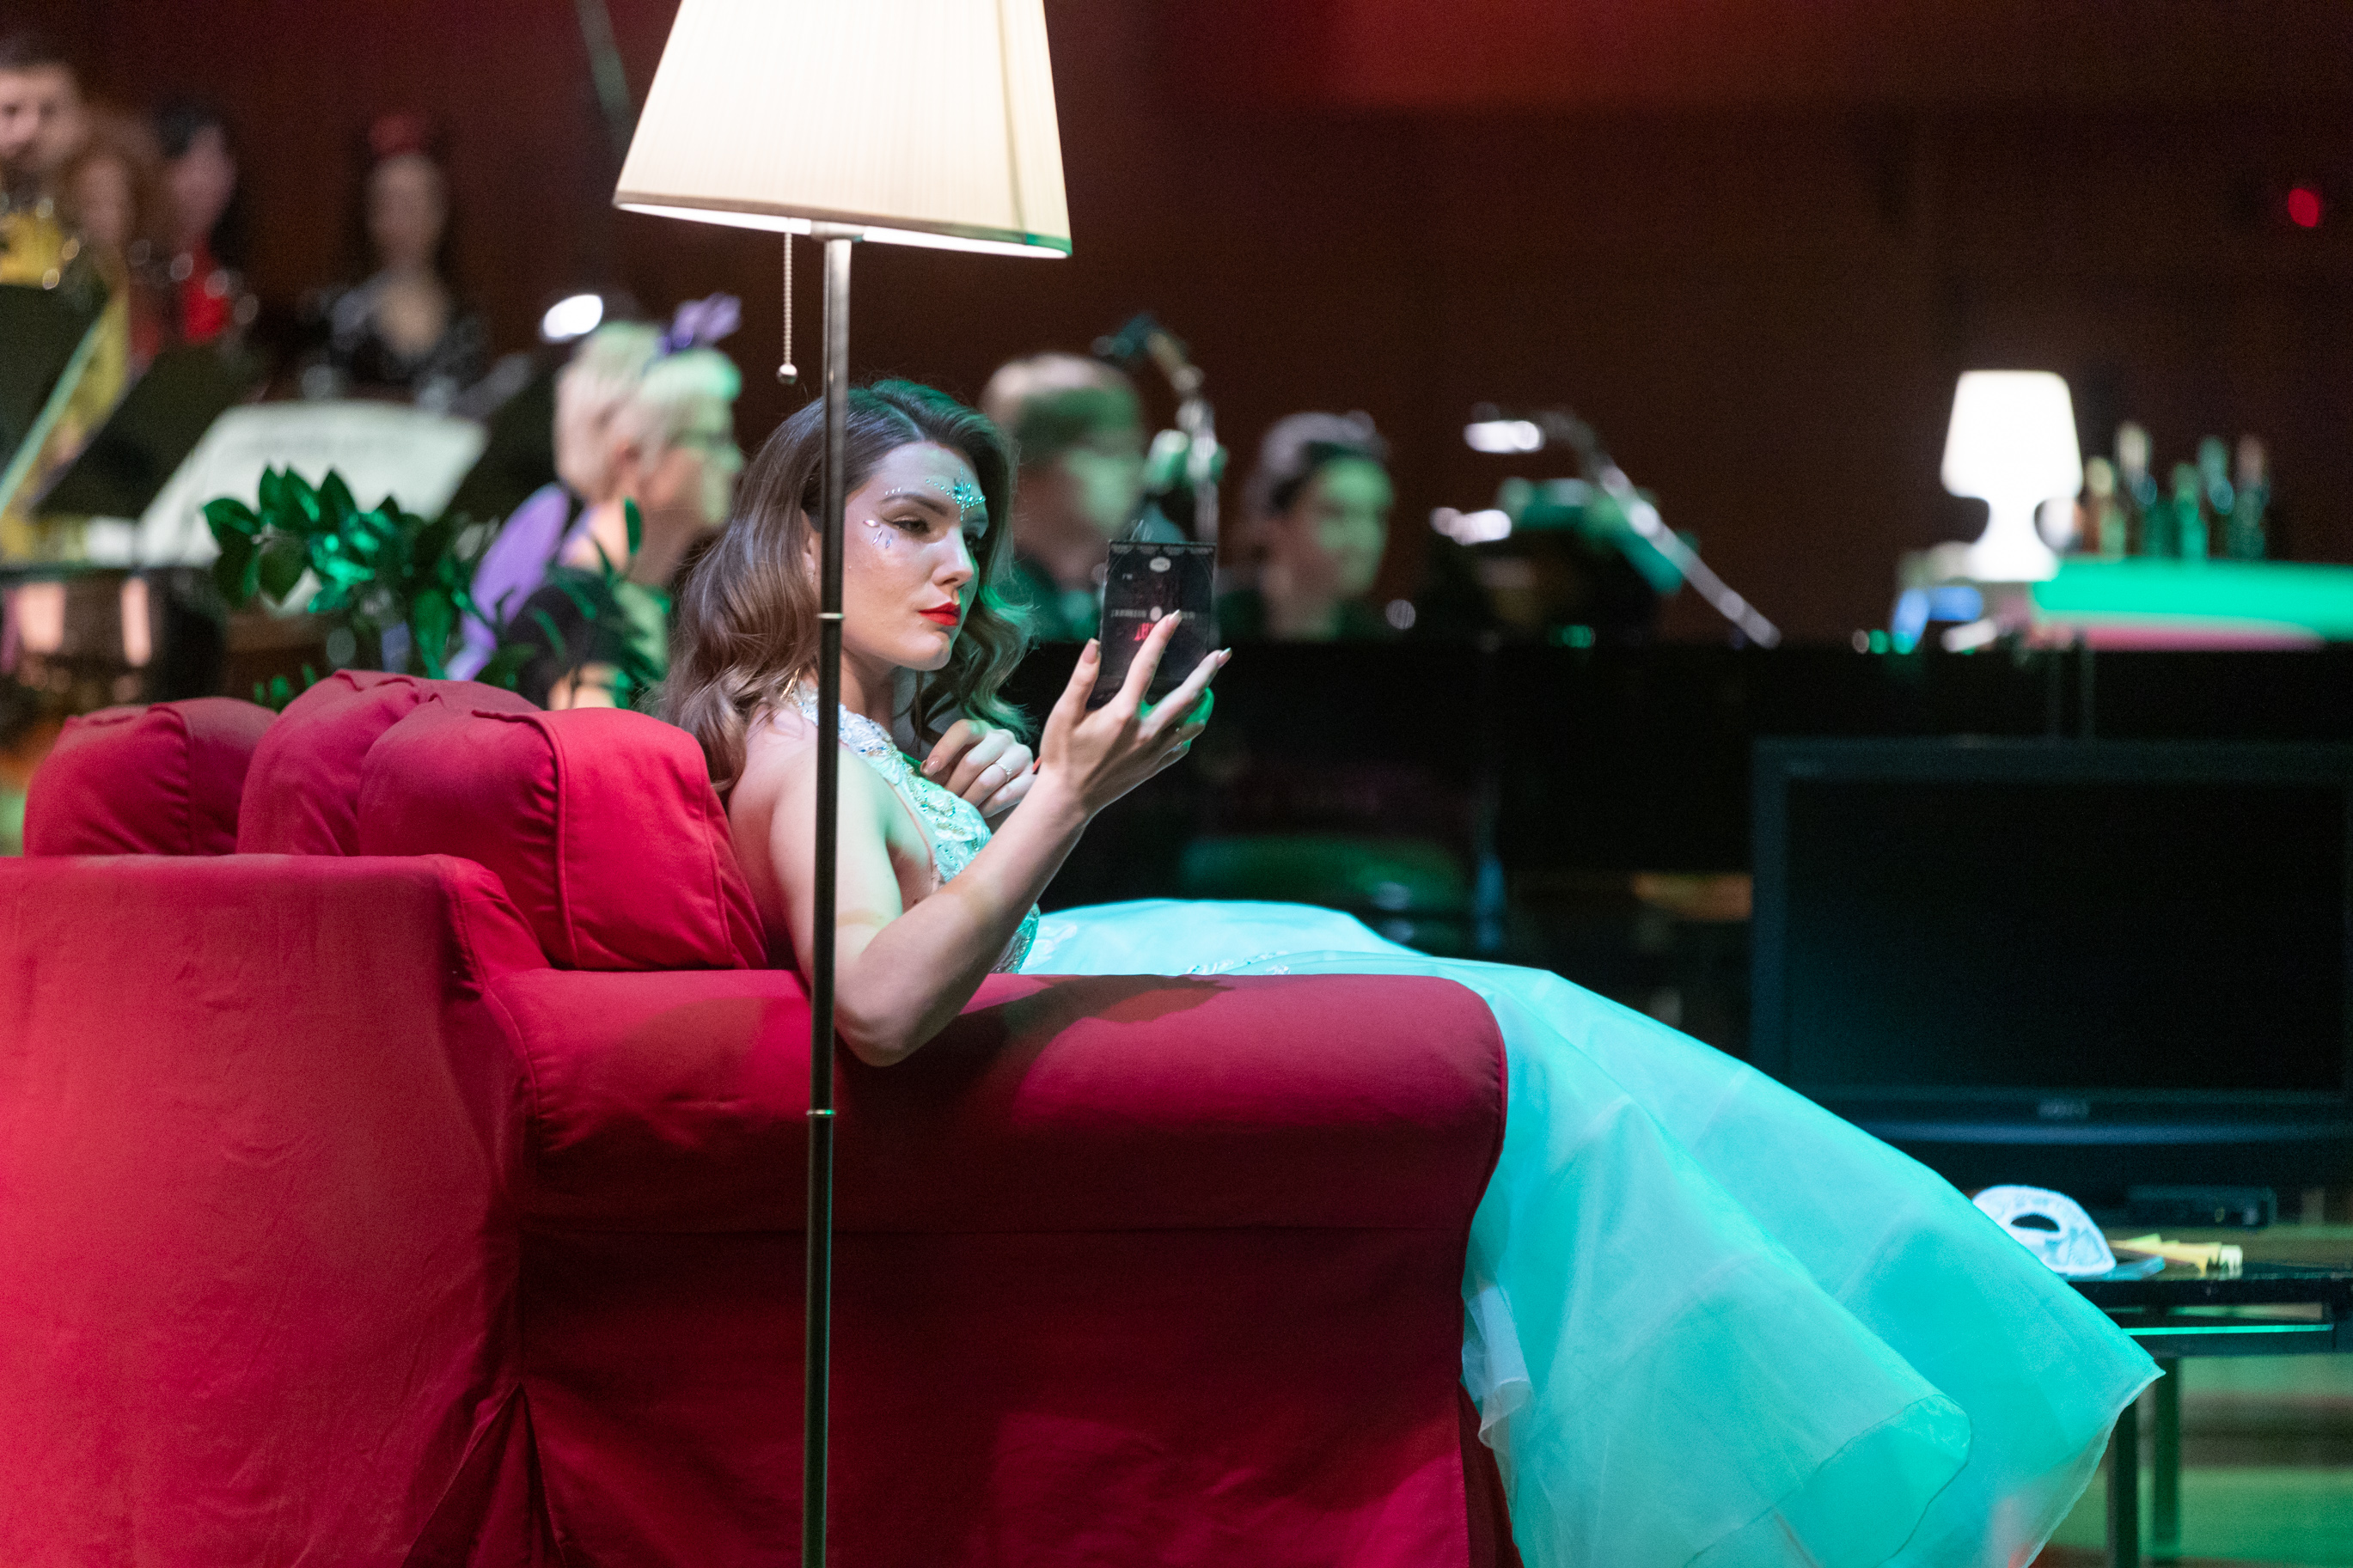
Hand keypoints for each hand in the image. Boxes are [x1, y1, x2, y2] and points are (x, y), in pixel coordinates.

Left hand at [921, 718, 1036, 819]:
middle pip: (973, 760)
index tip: (930, 771)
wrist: (1001, 797)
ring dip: (970, 799)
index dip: (944, 749)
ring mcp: (1020, 756)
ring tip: (960, 810)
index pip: (963, 729)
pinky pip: (1006, 794)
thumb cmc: (971, 780)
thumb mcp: (952, 770)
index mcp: (980, 730)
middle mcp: (1002, 738)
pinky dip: (988, 806)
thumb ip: (938, 768)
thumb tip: (926, 770)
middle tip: (944, 802)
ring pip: (989, 779)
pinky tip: (979, 812)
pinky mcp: (1031, 778)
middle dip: (954, 785)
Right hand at [1033, 613, 1227, 821]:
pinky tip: (1191, 722)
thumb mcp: (1064, 713)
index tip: (1174, 618)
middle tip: (1223, 654)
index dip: (1161, 639)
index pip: (1147, 666)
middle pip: (1187, 696)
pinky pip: (1183, 746)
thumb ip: (1081, 678)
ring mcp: (1154, 751)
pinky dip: (1191, 731)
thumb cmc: (1062, 753)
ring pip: (1192, 723)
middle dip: (1207, 672)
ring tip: (1211, 687)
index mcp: (1123, 713)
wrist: (1069, 798)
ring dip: (1205, 702)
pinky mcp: (1155, 766)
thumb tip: (1095, 645)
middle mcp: (1145, 732)